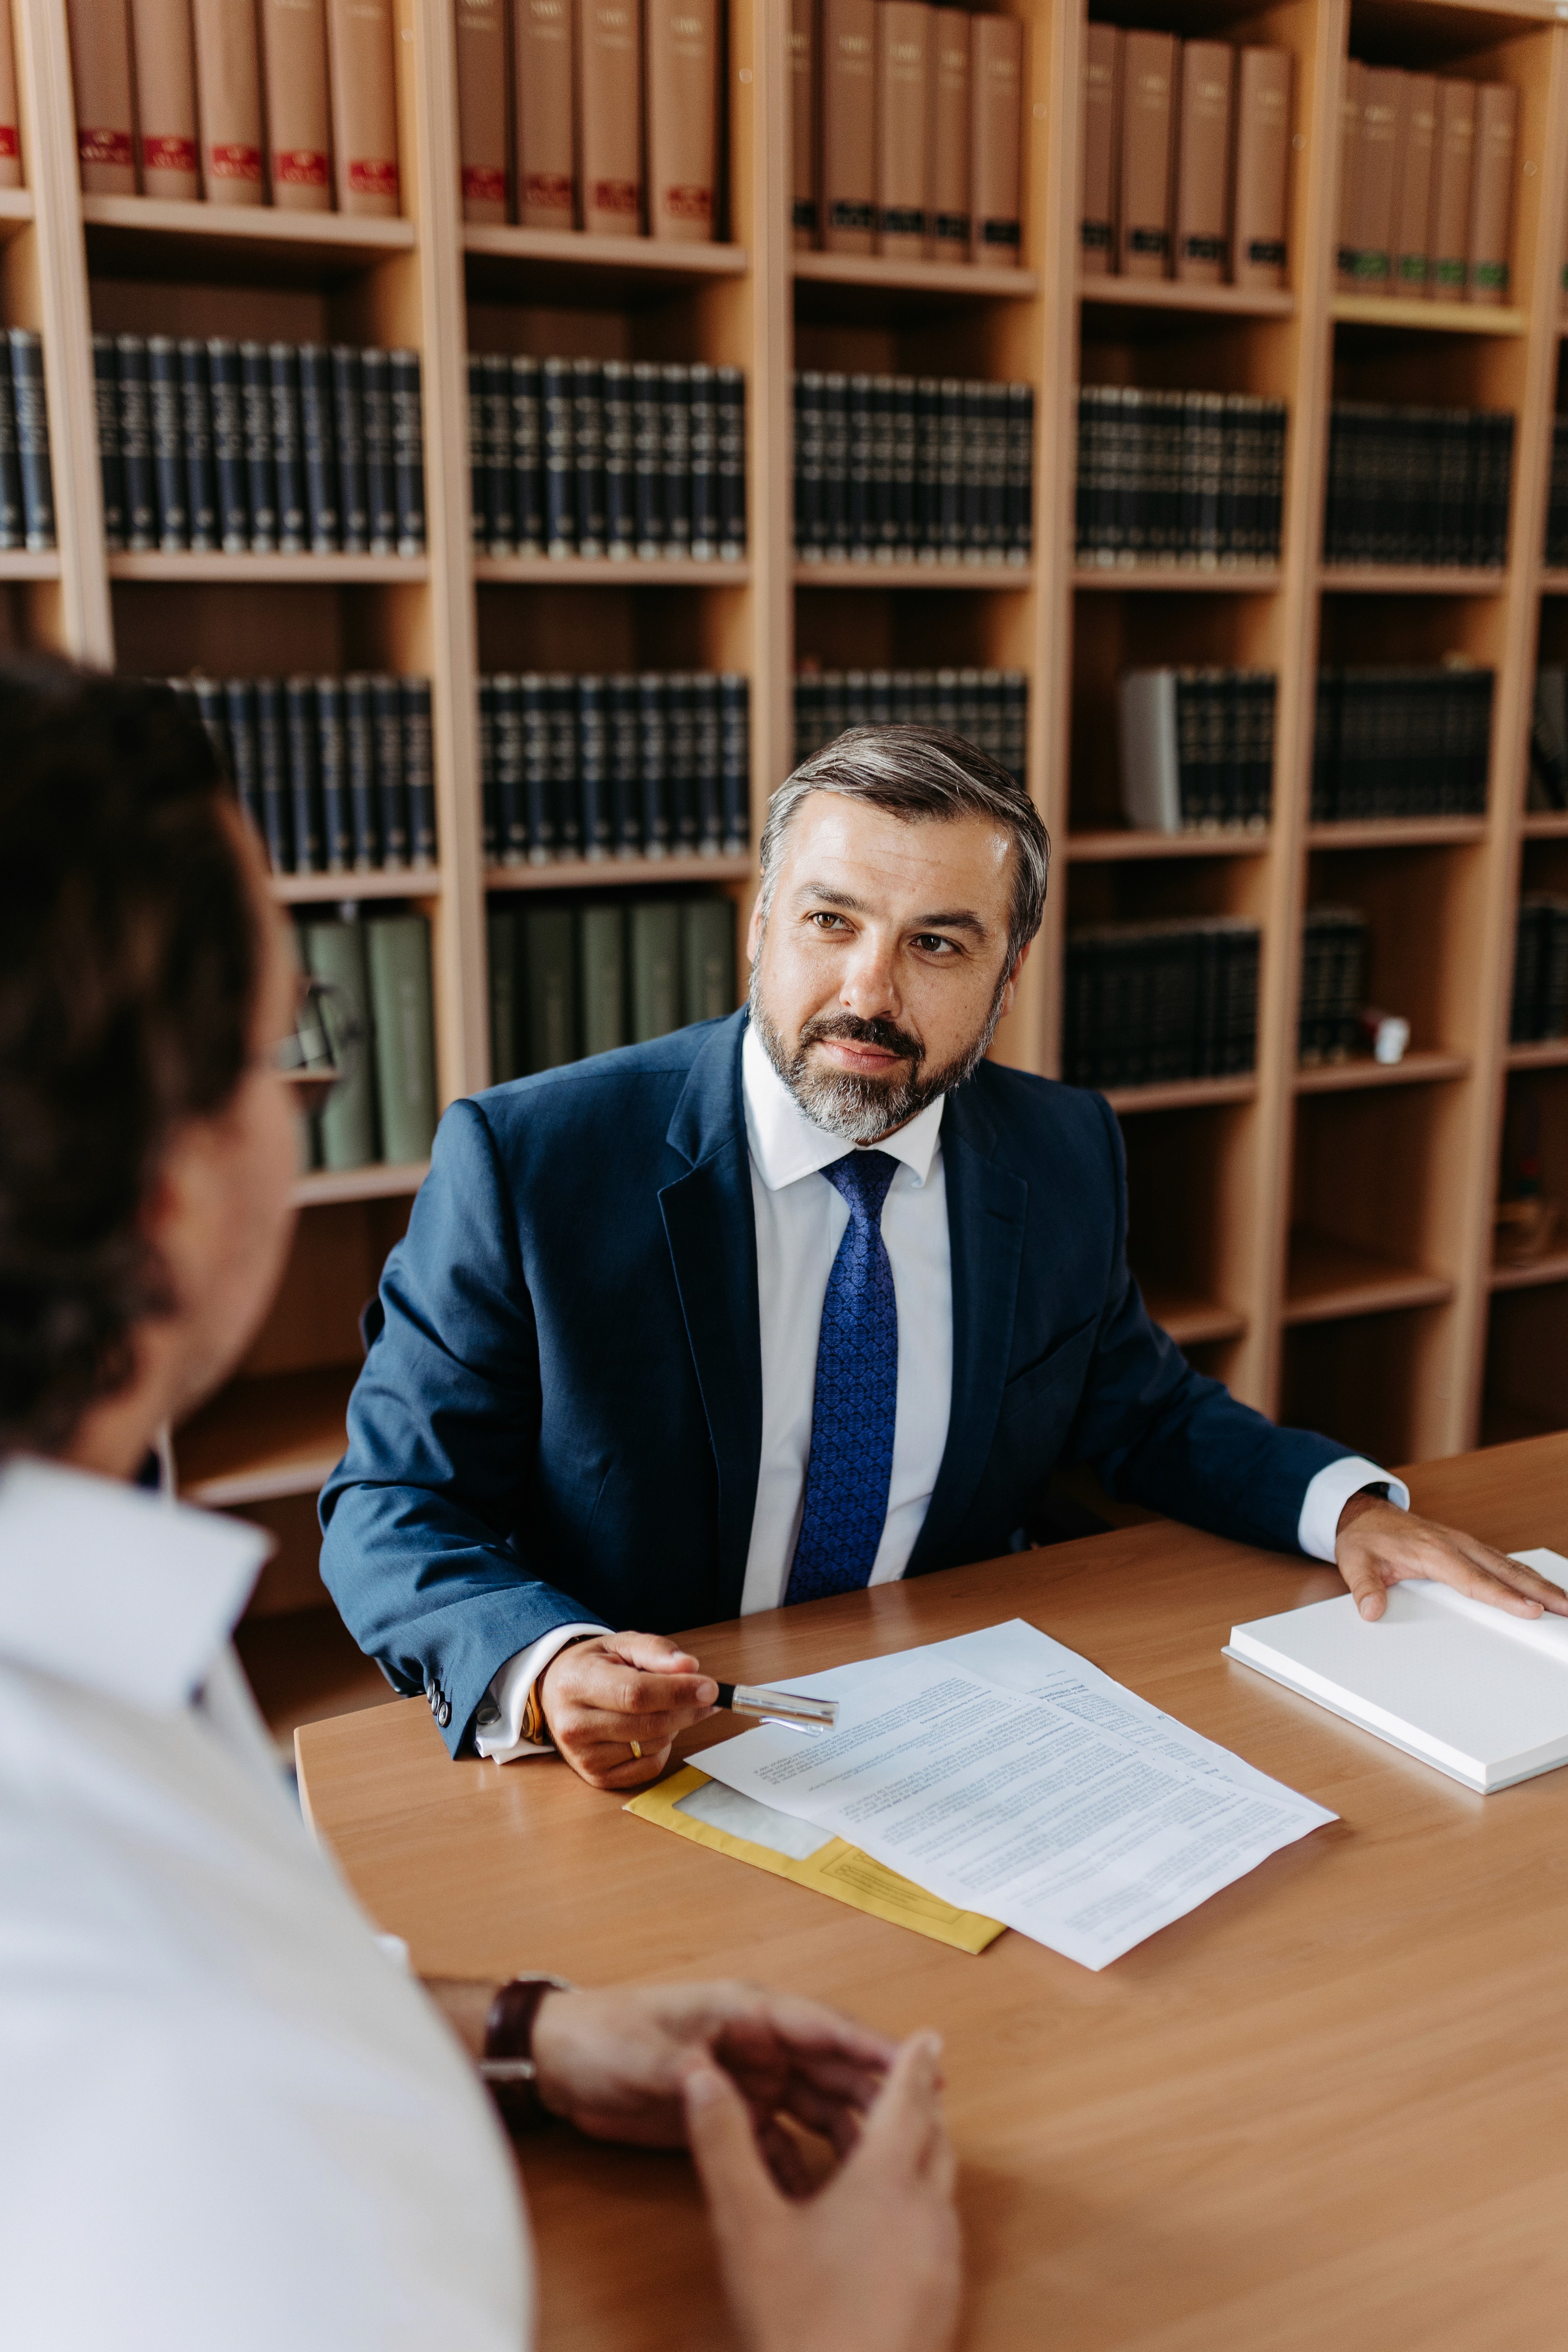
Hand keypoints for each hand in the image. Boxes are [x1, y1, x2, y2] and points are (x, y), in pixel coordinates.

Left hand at [530, 1979, 897, 2166]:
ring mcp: (747, 2082)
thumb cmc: (602, 2036)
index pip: (817, 2025)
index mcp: (743, 2012)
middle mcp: (756, 2045)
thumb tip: (711, 2079)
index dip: (865, 2042)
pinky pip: (780, 2145)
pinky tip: (821, 2196)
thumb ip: (683, 2066)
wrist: (561, 2063)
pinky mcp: (731, 2118)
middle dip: (871, 2090)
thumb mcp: (643, 2051)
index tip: (912, 2058)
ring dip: (843, 2132)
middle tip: (919, 2121)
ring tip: (880, 2167)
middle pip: (827, 2067)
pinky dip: (801, 2167)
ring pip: (813, 2107)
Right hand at [537, 1629, 717, 1788]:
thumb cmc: (593, 1667)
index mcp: (578, 1683)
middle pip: (649, 1724)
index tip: (710, 1688)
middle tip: (705, 1694)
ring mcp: (583, 1756)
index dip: (678, 1692)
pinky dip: (662, 1748)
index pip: (636, 1693)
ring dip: (675, 1725)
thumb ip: (655, 1651)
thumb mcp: (621, 1644)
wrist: (556, 1693)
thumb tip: (689, 1666)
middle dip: (687, 1709)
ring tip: (666, 1706)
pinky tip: (653, 1729)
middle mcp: (574, 1724)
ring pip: (653, 1745)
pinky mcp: (596, 1777)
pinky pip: (649, 1767)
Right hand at [685, 2030, 960, 2351]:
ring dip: (918, 2156)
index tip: (927, 2036)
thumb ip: (724, 2146)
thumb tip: (702, 2081)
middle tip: (907, 2083)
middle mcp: (927, 2215)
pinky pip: (935, 2230)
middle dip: (921, 2107)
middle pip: (935, 2141)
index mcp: (886, 2183)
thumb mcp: (746, 2228)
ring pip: (939, 2188)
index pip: (908, 2101)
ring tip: (885, 2148)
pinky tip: (879, 2226)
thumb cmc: (799, 2325)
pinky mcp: (942, 2300)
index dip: (913, 2064)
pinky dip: (915, 2204)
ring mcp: (941, 2262)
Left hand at [1335, 1492, 1567, 1622]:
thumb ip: (1364, 1588)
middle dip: (1538, 1591)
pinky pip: (1502, 1562)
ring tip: (1565, 1604)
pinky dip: (1526, 1576)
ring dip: (1539, 1584)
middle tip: (1566, 1610)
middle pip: (1503, 1571)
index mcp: (1432, 1550)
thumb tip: (1370, 1611)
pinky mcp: (1468, 1547)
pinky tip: (1542, 1589)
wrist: (1365, 1513)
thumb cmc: (1365, 1538)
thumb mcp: (1354, 1561)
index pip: (1473, 1579)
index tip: (1530, 1610)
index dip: (1503, 1597)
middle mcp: (1455, 1544)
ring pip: (1509, 1565)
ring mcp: (1464, 1544)